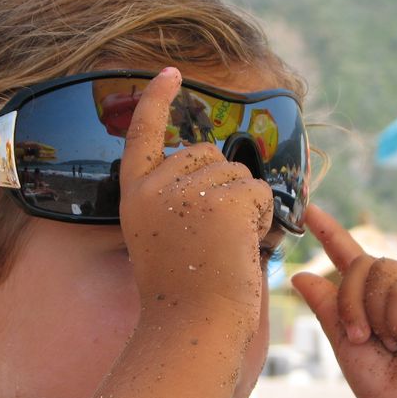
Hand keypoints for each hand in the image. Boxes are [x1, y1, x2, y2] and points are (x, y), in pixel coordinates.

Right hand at [119, 67, 272, 332]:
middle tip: (213, 233)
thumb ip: (176, 196)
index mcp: (135, 195)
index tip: (169, 74)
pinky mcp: (221, 200)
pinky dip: (261, 216)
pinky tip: (242, 245)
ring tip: (224, 245)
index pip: (141, 135)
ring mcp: (186, 191)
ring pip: (237, 172)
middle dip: (222, 183)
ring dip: (243, 204)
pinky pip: (258, 190)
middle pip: (206, 153)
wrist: (193, 323)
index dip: (156, 102)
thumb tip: (214, 162)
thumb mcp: (161, 234)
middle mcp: (155, 186)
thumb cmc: (183, 289)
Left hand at [291, 204, 396, 397]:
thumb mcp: (342, 339)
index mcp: (375, 294)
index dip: (330, 232)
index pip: (351, 255)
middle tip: (361, 337)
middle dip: (351, 302)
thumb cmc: (378, 381)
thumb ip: (326, 306)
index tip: (309, 211)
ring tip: (392, 343)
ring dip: (375, 314)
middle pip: (364, 263)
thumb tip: (300, 275)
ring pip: (384, 272)